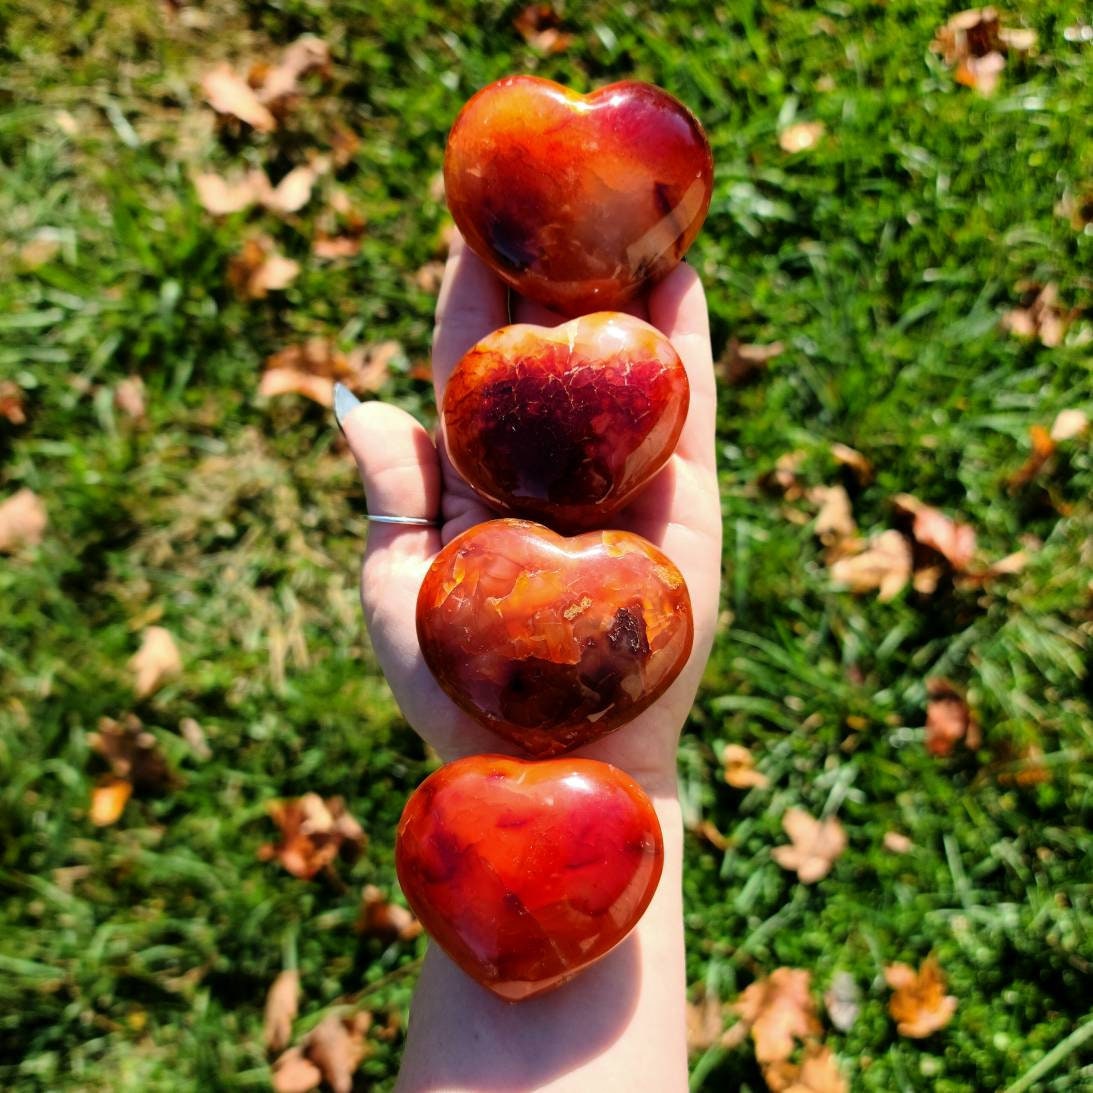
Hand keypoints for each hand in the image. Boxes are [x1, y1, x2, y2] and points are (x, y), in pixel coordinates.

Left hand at [341, 233, 720, 794]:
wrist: (549, 769)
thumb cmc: (454, 689)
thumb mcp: (396, 583)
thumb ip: (391, 488)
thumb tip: (355, 397)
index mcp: (477, 477)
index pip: (470, 359)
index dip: (469, 288)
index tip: (469, 216)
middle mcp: (552, 465)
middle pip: (549, 344)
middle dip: (550, 264)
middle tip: (551, 180)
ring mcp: (623, 479)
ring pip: (621, 359)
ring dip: (623, 281)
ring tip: (622, 200)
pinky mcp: (686, 505)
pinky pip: (688, 407)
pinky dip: (685, 340)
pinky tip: (679, 270)